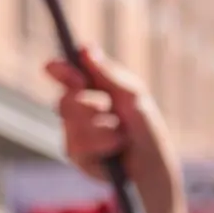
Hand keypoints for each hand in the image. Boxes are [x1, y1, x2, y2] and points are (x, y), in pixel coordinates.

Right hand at [48, 48, 176, 195]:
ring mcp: (72, 132)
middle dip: (91, 104)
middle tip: (108, 107)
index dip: (61, 70)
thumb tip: (86, 48)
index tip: (70, 74)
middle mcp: (75, 109)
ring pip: (73, 122)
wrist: (153, 164)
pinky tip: (115, 148)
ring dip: (104, 127)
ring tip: (121, 134)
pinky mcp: (75, 155)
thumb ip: (109, 74)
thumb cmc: (145, 126)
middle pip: (65, 99)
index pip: (63, 73)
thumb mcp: (132, 95)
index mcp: (88, 88)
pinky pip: (79, 144)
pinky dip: (104, 143)